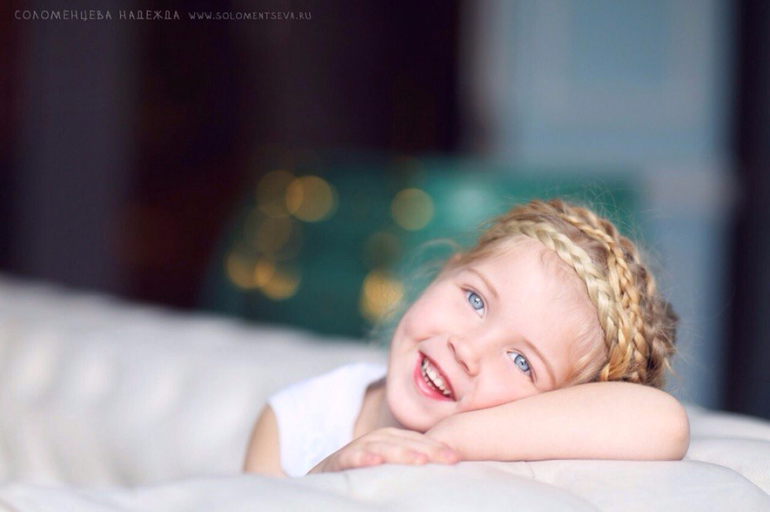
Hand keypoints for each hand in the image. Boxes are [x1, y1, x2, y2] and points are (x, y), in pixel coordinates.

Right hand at [307, 427, 460, 473]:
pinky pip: (351, 457)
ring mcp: (357, 449)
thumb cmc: (363, 476)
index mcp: (391, 441)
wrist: (324, 479)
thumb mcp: (390, 470)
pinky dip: (363, 457)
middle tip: (450, 458)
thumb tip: (446, 476)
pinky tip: (375, 462)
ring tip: (421, 460)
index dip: (438, 447)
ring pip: (382, 446)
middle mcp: (376, 441)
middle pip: (405, 441)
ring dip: (401, 451)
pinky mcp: (338, 461)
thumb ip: (411, 467)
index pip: (418, 441)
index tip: (458, 458)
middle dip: (429, 448)